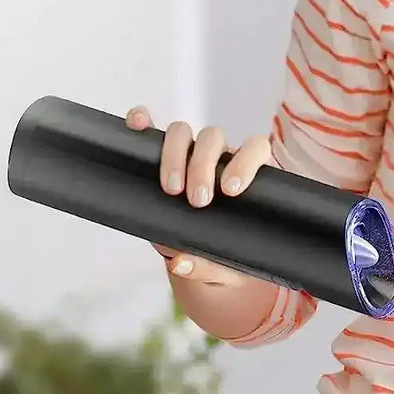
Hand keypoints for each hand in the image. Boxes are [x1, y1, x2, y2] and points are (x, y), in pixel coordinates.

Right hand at [125, 104, 271, 285]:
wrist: (205, 262)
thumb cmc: (225, 260)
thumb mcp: (224, 270)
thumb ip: (208, 266)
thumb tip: (180, 262)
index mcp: (247, 175)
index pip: (256, 148)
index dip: (245, 162)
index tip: (229, 190)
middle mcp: (219, 157)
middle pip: (213, 138)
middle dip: (203, 166)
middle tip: (198, 201)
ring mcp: (188, 154)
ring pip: (183, 132)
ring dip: (175, 155)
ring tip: (171, 189)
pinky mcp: (159, 157)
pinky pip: (151, 130)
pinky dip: (143, 123)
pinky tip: (138, 126)